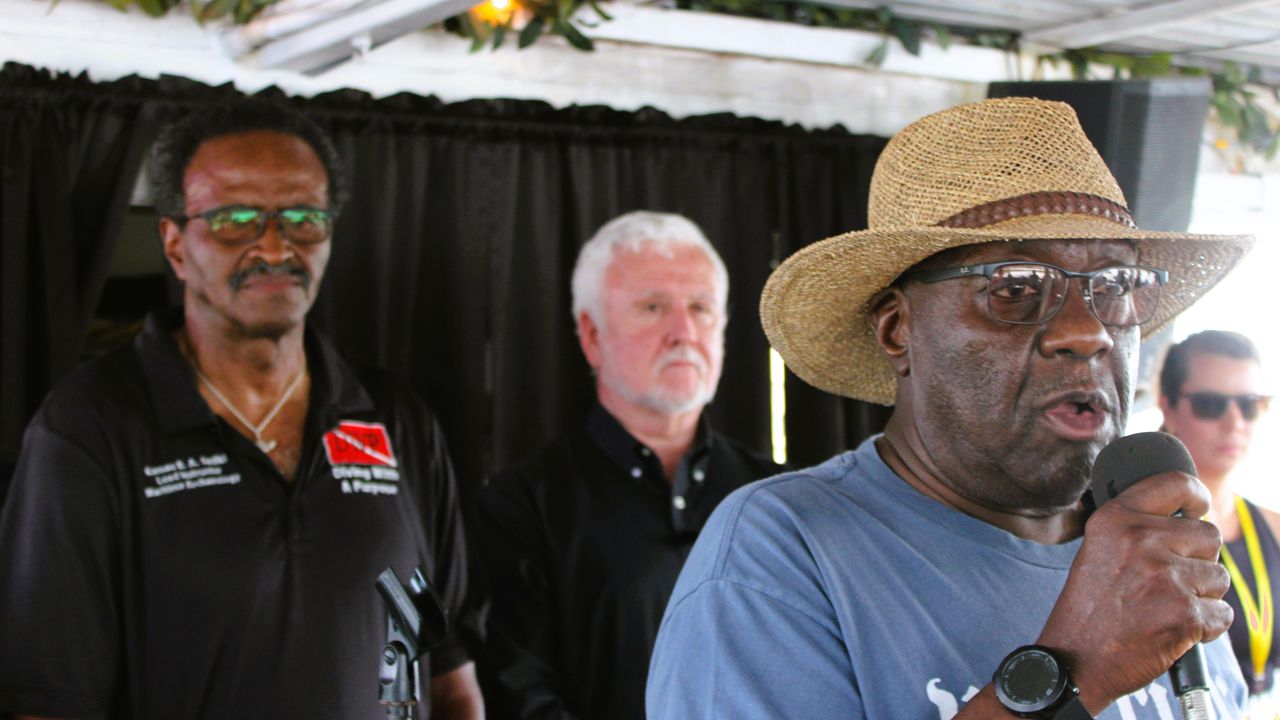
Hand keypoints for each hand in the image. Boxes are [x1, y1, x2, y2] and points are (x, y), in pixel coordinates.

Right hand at [1036, 471, 1232, 713]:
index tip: (1198, 508)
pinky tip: (1173, 628)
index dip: (1196, 496)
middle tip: (1169, 581)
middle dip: (1199, 559)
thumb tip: (1187, 516)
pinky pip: (1222, 613)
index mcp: (1116, 519)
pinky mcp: (1184, 612)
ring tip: (1165, 607)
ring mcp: (1165, 576)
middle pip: (1209, 536)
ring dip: (1202, 595)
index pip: (1175, 484)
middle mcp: (1141, 540)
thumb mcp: (1098, 549)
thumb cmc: (1088, 607)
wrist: (1075, 658)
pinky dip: (1205, 627)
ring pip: (1219, 576)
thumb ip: (1137, 528)